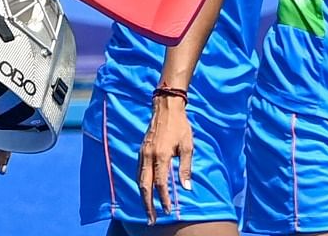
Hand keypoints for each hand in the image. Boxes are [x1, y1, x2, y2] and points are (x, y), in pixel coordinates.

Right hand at [138, 94, 192, 223]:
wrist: (166, 107)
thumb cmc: (180, 126)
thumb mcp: (188, 146)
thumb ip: (186, 167)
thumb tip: (186, 187)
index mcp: (161, 155)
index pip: (160, 183)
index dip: (164, 198)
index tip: (168, 210)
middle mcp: (149, 155)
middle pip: (145, 186)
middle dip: (148, 205)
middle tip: (152, 219)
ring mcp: (143, 153)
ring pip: (139, 180)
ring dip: (143, 197)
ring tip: (148, 210)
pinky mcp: (141, 151)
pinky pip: (139, 171)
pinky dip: (141, 184)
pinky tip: (145, 191)